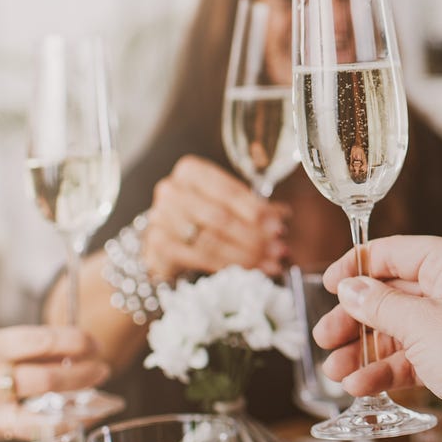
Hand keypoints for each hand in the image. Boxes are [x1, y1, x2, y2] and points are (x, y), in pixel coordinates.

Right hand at [0, 325, 108, 436]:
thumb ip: (20, 345)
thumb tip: (66, 349)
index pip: (43, 340)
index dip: (76, 341)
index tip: (93, 343)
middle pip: (49, 375)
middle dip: (85, 372)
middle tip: (103, 368)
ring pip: (43, 407)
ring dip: (78, 400)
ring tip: (96, 392)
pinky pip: (28, 431)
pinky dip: (56, 426)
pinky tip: (75, 420)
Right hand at [144, 155, 289, 279]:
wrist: (165, 234)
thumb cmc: (200, 213)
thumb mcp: (226, 202)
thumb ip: (253, 207)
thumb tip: (282, 215)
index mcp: (191, 171)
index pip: (229, 191)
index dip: (257, 211)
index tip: (279, 225)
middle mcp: (171, 190)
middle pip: (221, 218)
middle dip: (255, 236)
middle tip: (279, 249)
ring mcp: (161, 217)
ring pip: (212, 241)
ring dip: (247, 255)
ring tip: (271, 263)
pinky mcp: (158, 244)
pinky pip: (200, 258)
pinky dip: (230, 265)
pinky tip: (251, 270)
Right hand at [314, 236, 441, 441]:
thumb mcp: (420, 325)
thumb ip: (378, 304)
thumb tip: (348, 288)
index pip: (394, 252)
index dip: (357, 267)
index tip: (328, 284)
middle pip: (390, 293)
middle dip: (354, 320)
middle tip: (323, 337)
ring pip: (396, 327)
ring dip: (364, 350)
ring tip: (334, 372)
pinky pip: (409, 353)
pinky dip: (384, 368)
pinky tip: (359, 386)